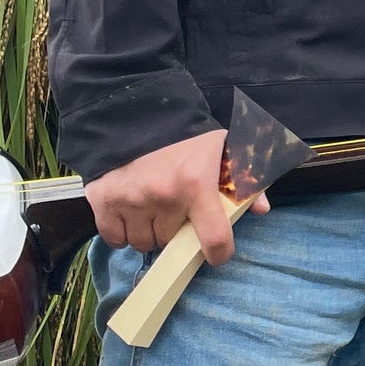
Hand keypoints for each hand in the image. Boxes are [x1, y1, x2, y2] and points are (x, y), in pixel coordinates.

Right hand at [85, 127, 268, 260]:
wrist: (134, 111)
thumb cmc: (185, 135)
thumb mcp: (222, 148)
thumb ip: (243, 178)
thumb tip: (261, 208)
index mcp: (196, 184)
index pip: (214, 239)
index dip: (219, 253)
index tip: (217, 254)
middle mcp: (163, 196)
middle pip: (171, 242)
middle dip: (175, 231)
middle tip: (175, 211)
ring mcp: (130, 200)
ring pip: (143, 243)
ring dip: (148, 233)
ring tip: (151, 211)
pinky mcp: (103, 200)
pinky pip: (114, 238)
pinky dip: (121, 232)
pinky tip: (129, 214)